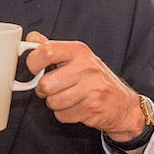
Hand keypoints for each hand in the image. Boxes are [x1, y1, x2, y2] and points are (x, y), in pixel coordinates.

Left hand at [24, 31, 144, 141]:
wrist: (122, 104)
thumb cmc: (94, 79)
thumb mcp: (76, 57)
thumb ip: (52, 48)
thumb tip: (31, 38)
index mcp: (79, 51)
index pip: (47, 51)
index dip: (33, 62)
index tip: (33, 69)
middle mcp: (87, 67)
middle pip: (45, 84)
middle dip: (43, 90)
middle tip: (53, 88)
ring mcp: (92, 88)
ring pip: (52, 102)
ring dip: (54, 103)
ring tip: (67, 97)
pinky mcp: (93, 108)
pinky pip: (62, 115)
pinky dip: (64, 114)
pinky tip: (76, 107)